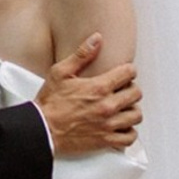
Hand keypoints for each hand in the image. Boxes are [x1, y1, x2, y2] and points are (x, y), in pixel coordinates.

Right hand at [35, 34, 141, 155]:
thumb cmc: (50, 103)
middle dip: (131, 89)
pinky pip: (130, 137)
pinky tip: (121, 126)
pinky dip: (128, 132)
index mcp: (98, 87)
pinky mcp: (106, 140)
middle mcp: (107, 106)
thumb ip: (82, 55)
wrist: (42, 130)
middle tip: (122, 90)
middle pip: (136, 94)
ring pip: (136, 115)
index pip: (129, 73)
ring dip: (131, 110)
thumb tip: (97, 39)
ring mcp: (108, 124)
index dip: (127, 70)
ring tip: (122, 108)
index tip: (123, 73)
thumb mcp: (60, 72)